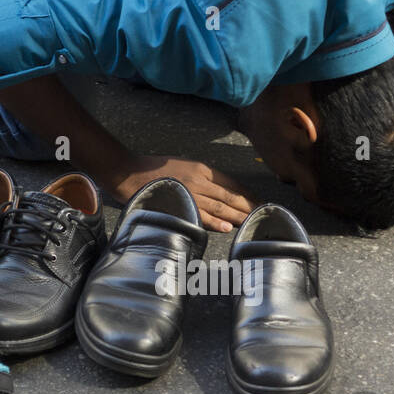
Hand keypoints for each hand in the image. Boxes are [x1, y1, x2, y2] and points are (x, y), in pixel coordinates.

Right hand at [113, 157, 253, 232]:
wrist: (129, 172)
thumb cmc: (155, 169)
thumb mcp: (183, 166)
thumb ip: (201, 177)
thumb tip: (220, 193)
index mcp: (202, 169)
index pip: (232, 183)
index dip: (247, 194)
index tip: (259, 203)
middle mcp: (199, 180)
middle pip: (230, 196)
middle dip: (248, 206)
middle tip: (264, 216)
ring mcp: (190, 192)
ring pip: (220, 206)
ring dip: (238, 215)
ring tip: (252, 223)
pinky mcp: (180, 203)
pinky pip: (201, 215)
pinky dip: (216, 222)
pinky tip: (228, 227)